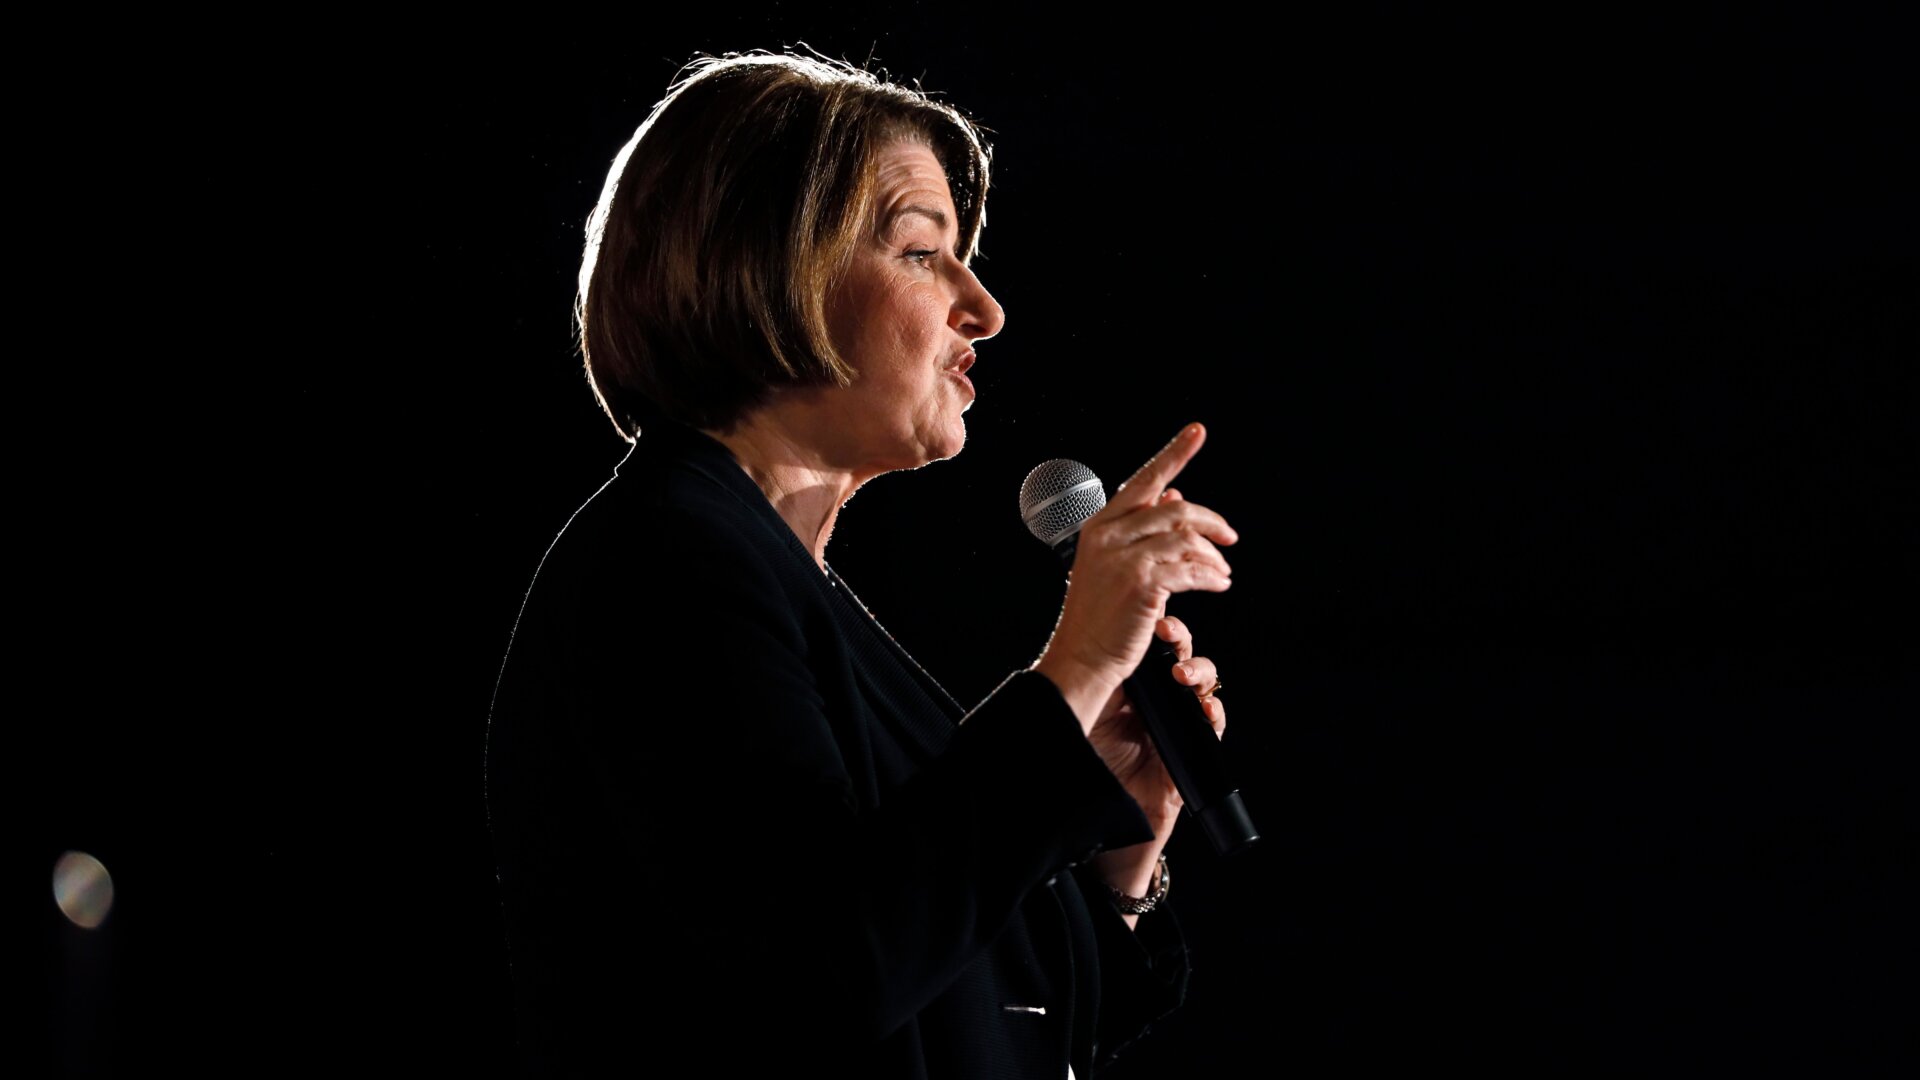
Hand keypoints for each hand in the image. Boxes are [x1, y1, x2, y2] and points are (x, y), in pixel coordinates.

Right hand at [1033, 423, 1236, 731]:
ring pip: (1187, 539)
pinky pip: (1191, 569)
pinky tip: (1218, 584)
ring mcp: (1125, 558)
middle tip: (1229, 538)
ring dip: (1213, 556)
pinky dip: (1211, 576)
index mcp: (1100, 525)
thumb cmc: (1097, 616)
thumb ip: (1141, 529)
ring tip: (1222, 572)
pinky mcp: (1143, 583)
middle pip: (1176, 508)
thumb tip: (1174, 497)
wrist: (1081, 657)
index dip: (1174, 453)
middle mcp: (1110, 535)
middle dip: (1211, 522)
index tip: (1197, 432)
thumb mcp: (1112, 564)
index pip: (1143, 480)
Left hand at [1087, 614, 1226, 918]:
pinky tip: (1205, 708)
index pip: (1148, 650)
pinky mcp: (1188, 755)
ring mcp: (1174, 728)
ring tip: (1184, 677)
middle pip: (1179, 660)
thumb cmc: (1081, 775)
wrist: (1094, 828)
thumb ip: (1084, 696)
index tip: (1151, 619)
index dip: (1155, 631)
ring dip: (1199, 675)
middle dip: (1181, 643)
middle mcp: (1153, 705)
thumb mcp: (1080, 725)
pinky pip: (1210, 728)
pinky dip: (1213, 715)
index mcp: (1126, 691)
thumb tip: (1075, 657)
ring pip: (1201, 689)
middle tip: (1168, 636)